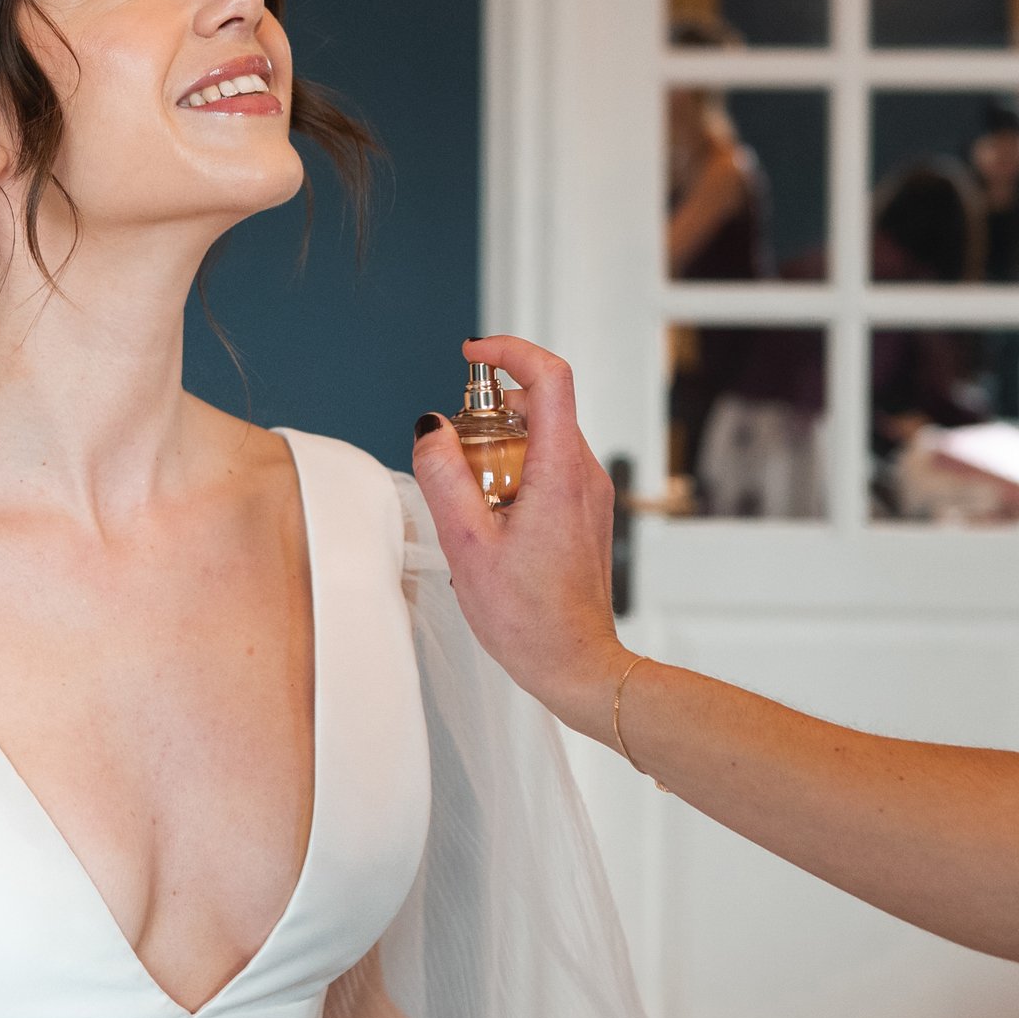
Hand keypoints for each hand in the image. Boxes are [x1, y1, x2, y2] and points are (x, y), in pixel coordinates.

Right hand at [410, 335, 634, 740]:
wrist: (576, 666)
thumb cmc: (527, 618)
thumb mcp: (466, 545)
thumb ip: (443, 476)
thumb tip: (429, 428)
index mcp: (561, 472)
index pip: (550, 377)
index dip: (510, 351)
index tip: (472, 355)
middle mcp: (585, 474)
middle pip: (540, 405)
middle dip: (489, 410)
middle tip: (451, 447)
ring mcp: (589, 493)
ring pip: (542, 437)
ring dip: (498, 445)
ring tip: (466, 493)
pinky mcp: (584, 512)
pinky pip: (547, 466)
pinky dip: (512, 470)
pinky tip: (487, 516)